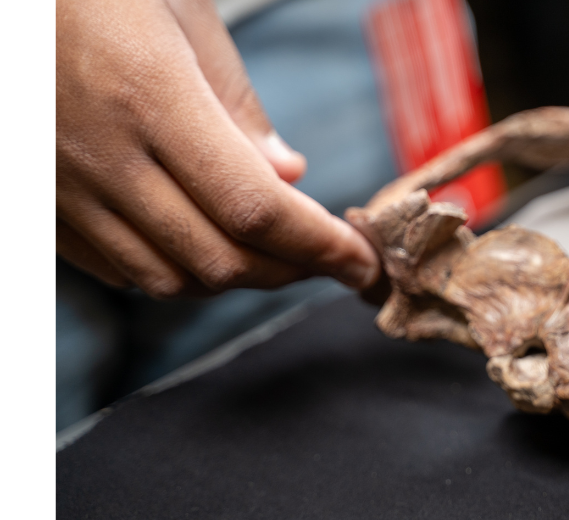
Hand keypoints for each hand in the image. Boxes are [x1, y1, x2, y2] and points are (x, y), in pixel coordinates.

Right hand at [57, 0, 380, 297]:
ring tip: (277, 254)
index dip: (320, 246)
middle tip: (331, 259)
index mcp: (150, 97)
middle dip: (291, 270)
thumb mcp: (186, 19)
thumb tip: (289, 177)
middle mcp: (101, 155)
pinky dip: (176, 272)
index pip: (255, 207)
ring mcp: (60, 188)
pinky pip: (118, 271)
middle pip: (218, 258)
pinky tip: (205, 244)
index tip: (363, 262)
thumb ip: (238, 108)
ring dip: (237, 278)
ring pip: (168, 279)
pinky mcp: (39, 206)